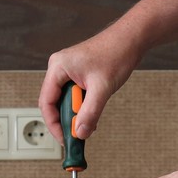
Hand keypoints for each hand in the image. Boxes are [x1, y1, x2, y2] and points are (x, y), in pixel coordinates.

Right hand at [38, 28, 142, 142]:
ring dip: (75, 115)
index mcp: (58, 67)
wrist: (131, 39)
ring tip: (88, 123)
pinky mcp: (77, 74)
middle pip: (54, 103)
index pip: (46, 102)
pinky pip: (73, 95)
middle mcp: (59, 68)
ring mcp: (68, 71)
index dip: (53, 124)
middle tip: (78, 134)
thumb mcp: (102, 88)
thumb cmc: (116, 53)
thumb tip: (80, 132)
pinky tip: (91, 114)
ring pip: (64, 101)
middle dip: (66, 121)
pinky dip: (81, 108)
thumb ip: (90, 113)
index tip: (65, 139)